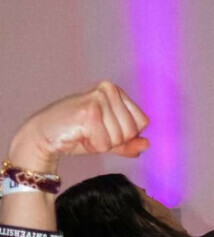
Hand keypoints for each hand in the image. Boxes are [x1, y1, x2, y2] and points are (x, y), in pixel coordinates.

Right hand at [10, 82, 149, 168]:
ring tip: (84, 133)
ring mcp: (98, 99)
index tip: (103, 130)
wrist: (43, 136)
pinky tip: (78, 135)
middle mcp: (108, 89)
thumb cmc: (75, 134)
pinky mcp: (89, 112)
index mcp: (115, 90)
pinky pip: (105, 143)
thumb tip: (147, 144)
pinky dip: (92, 146)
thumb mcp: (107, 138)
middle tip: (91, 133)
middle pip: (132, 131)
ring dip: (101, 143)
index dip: (125, 135)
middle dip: (113, 140)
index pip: (142, 122)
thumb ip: (127, 142)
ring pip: (119, 138)